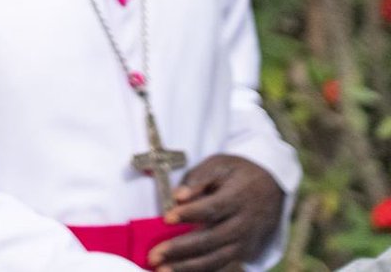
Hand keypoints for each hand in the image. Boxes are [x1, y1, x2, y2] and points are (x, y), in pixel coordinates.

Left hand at [146, 154, 283, 271]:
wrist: (272, 186)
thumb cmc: (238, 173)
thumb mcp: (220, 165)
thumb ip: (198, 179)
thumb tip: (178, 197)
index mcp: (238, 197)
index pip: (213, 209)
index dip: (189, 214)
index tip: (166, 218)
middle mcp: (244, 224)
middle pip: (212, 240)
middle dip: (181, 249)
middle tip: (153, 255)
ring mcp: (246, 242)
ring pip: (217, 259)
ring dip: (188, 267)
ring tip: (162, 270)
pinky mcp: (245, 253)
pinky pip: (222, 265)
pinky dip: (201, 270)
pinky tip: (179, 271)